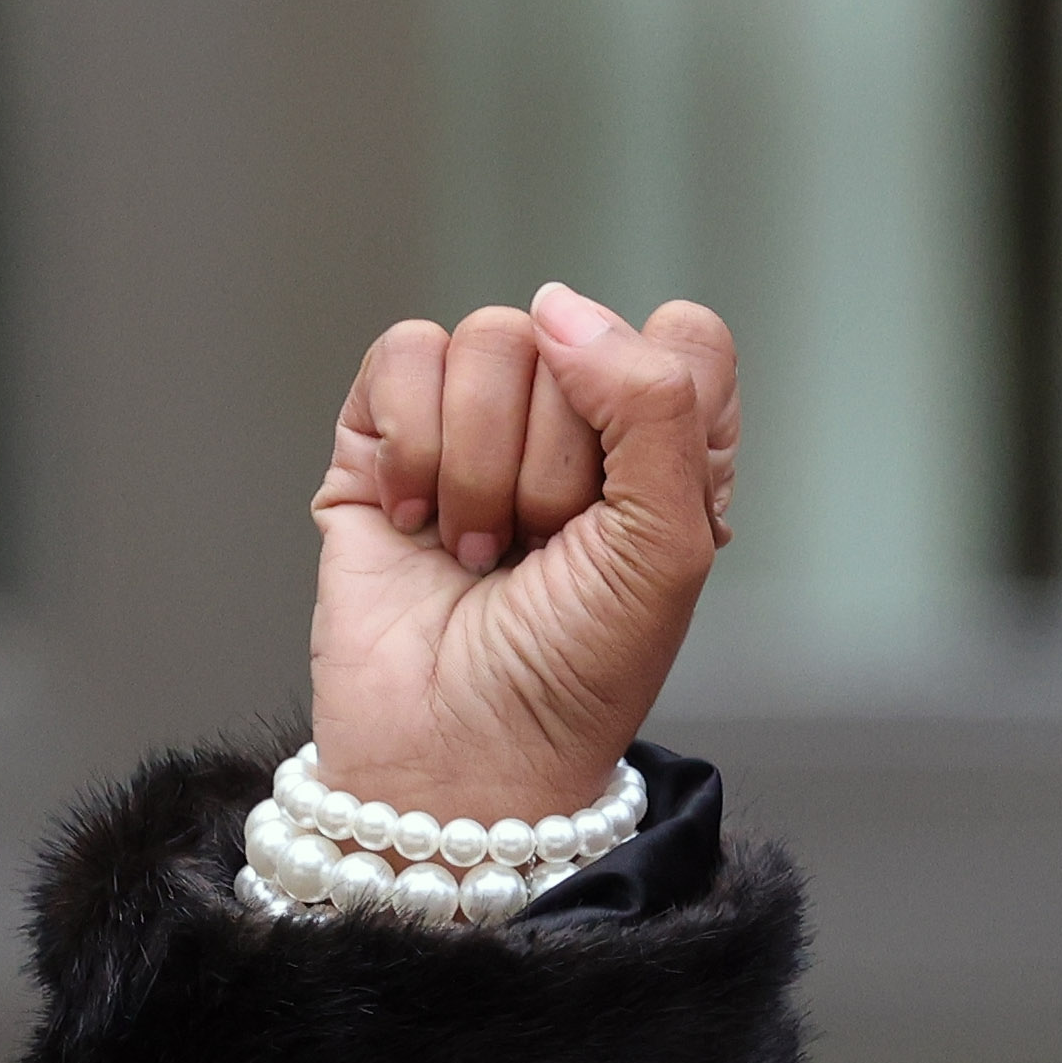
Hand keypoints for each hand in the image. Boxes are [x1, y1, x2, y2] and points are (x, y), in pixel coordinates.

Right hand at [305, 287, 737, 822]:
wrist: (462, 753)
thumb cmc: (578, 671)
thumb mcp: (668, 545)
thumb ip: (653, 406)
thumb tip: (561, 308)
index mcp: (664, 446)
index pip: (681, 336)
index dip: (655, 402)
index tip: (633, 498)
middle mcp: (573, 422)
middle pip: (571, 339)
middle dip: (556, 462)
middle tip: (544, 549)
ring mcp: (473, 424)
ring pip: (486, 340)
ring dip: (481, 465)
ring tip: (482, 549)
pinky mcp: (380, 437)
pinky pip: (402, 356)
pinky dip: (412, 447)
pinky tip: (418, 523)